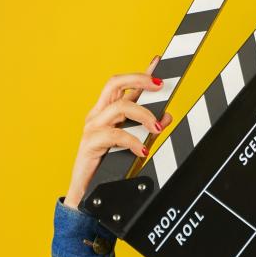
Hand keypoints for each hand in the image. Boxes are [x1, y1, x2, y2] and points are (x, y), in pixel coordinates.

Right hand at [63, 57, 172, 208]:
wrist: (89, 196)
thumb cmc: (109, 168)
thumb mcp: (135, 145)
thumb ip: (148, 130)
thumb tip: (166, 115)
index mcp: (107, 112)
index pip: (123, 85)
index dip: (140, 72)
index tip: (159, 61)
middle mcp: (98, 115)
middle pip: (114, 83)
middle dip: (139, 79)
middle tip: (160, 86)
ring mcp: (92, 128)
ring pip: (118, 107)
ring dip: (143, 115)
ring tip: (156, 129)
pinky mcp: (90, 144)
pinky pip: (114, 135)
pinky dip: (133, 141)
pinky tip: (142, 151)